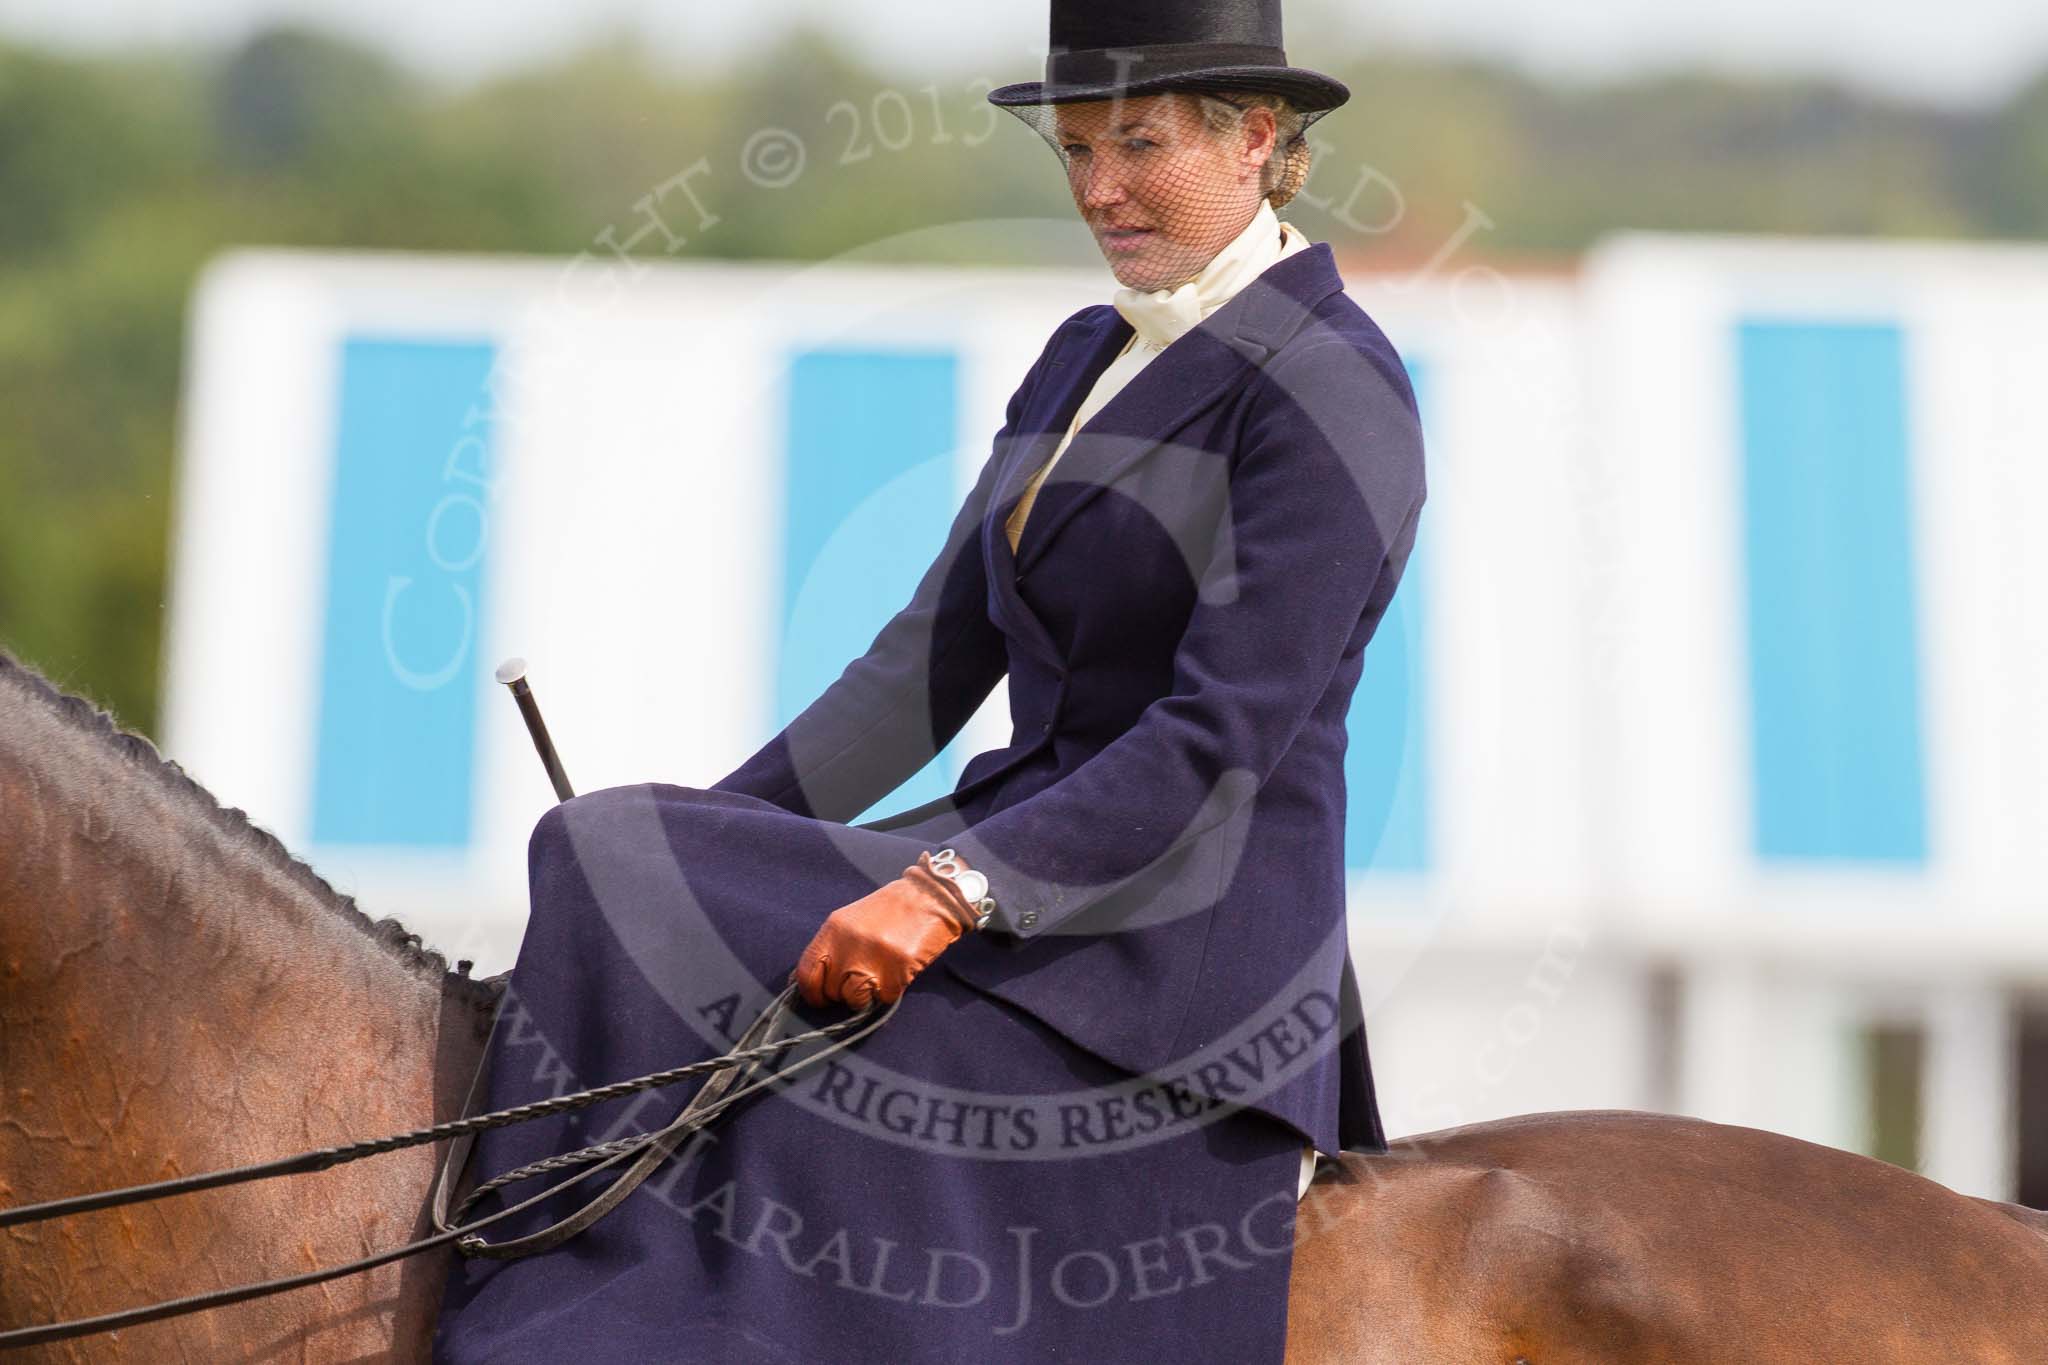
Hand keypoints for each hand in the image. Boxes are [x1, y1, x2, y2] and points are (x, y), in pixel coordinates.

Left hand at [793, 852, 980, 1008]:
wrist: (930, 896)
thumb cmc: (890, 911)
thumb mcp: (851, 923)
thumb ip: (832, 949)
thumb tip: (815, 982)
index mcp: (832, 930)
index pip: (806, 973)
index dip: (812, 993)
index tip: (822, 999)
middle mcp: (848, 945)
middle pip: (832, 991)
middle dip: (844, 993)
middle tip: (860, 982)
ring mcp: (873, 958)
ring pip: (856, 1000)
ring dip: (867, 996)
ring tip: (880, 978)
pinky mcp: (898, 968)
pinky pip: (886, 998)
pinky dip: (892, 991)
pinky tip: (898, 971)